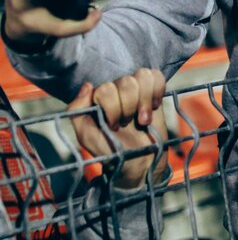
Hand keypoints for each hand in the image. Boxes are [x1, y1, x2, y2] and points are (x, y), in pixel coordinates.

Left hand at [68, 69, 168, 189]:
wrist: (137, 163)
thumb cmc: (110, 150)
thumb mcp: (86, 135)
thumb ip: (78, 111)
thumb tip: (88, 86)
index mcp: (98, 98)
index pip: (106, 88)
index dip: (113, 108)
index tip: (114, 126)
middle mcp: (116, 90)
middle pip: (126, 82)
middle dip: (129, 107)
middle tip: (127, 124)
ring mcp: (136, 89)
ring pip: (143, 76)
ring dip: (144, 101)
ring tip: (142, 119)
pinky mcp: (154, 92)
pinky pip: (157, 76)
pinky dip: (157, 91)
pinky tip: (154, 106)